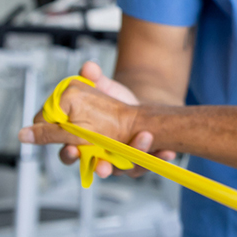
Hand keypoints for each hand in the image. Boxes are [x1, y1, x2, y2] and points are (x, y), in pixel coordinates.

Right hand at [46, 61, 174, 177]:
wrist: (138, 106)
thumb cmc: (111, 100)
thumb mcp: (101, 86)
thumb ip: (92, 78)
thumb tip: (89, 67)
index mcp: (79, 141)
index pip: (68, 154)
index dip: (69, 154)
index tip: (73, 150)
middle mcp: (99, 155)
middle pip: (96, 168)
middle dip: (101, 168)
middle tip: (104, 167)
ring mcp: (120, 160)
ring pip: (124, 169)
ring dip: (134, 160)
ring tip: (144, 139)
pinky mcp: (140, 161)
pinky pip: (148, 164)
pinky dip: (158, 158)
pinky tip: (168, 152)